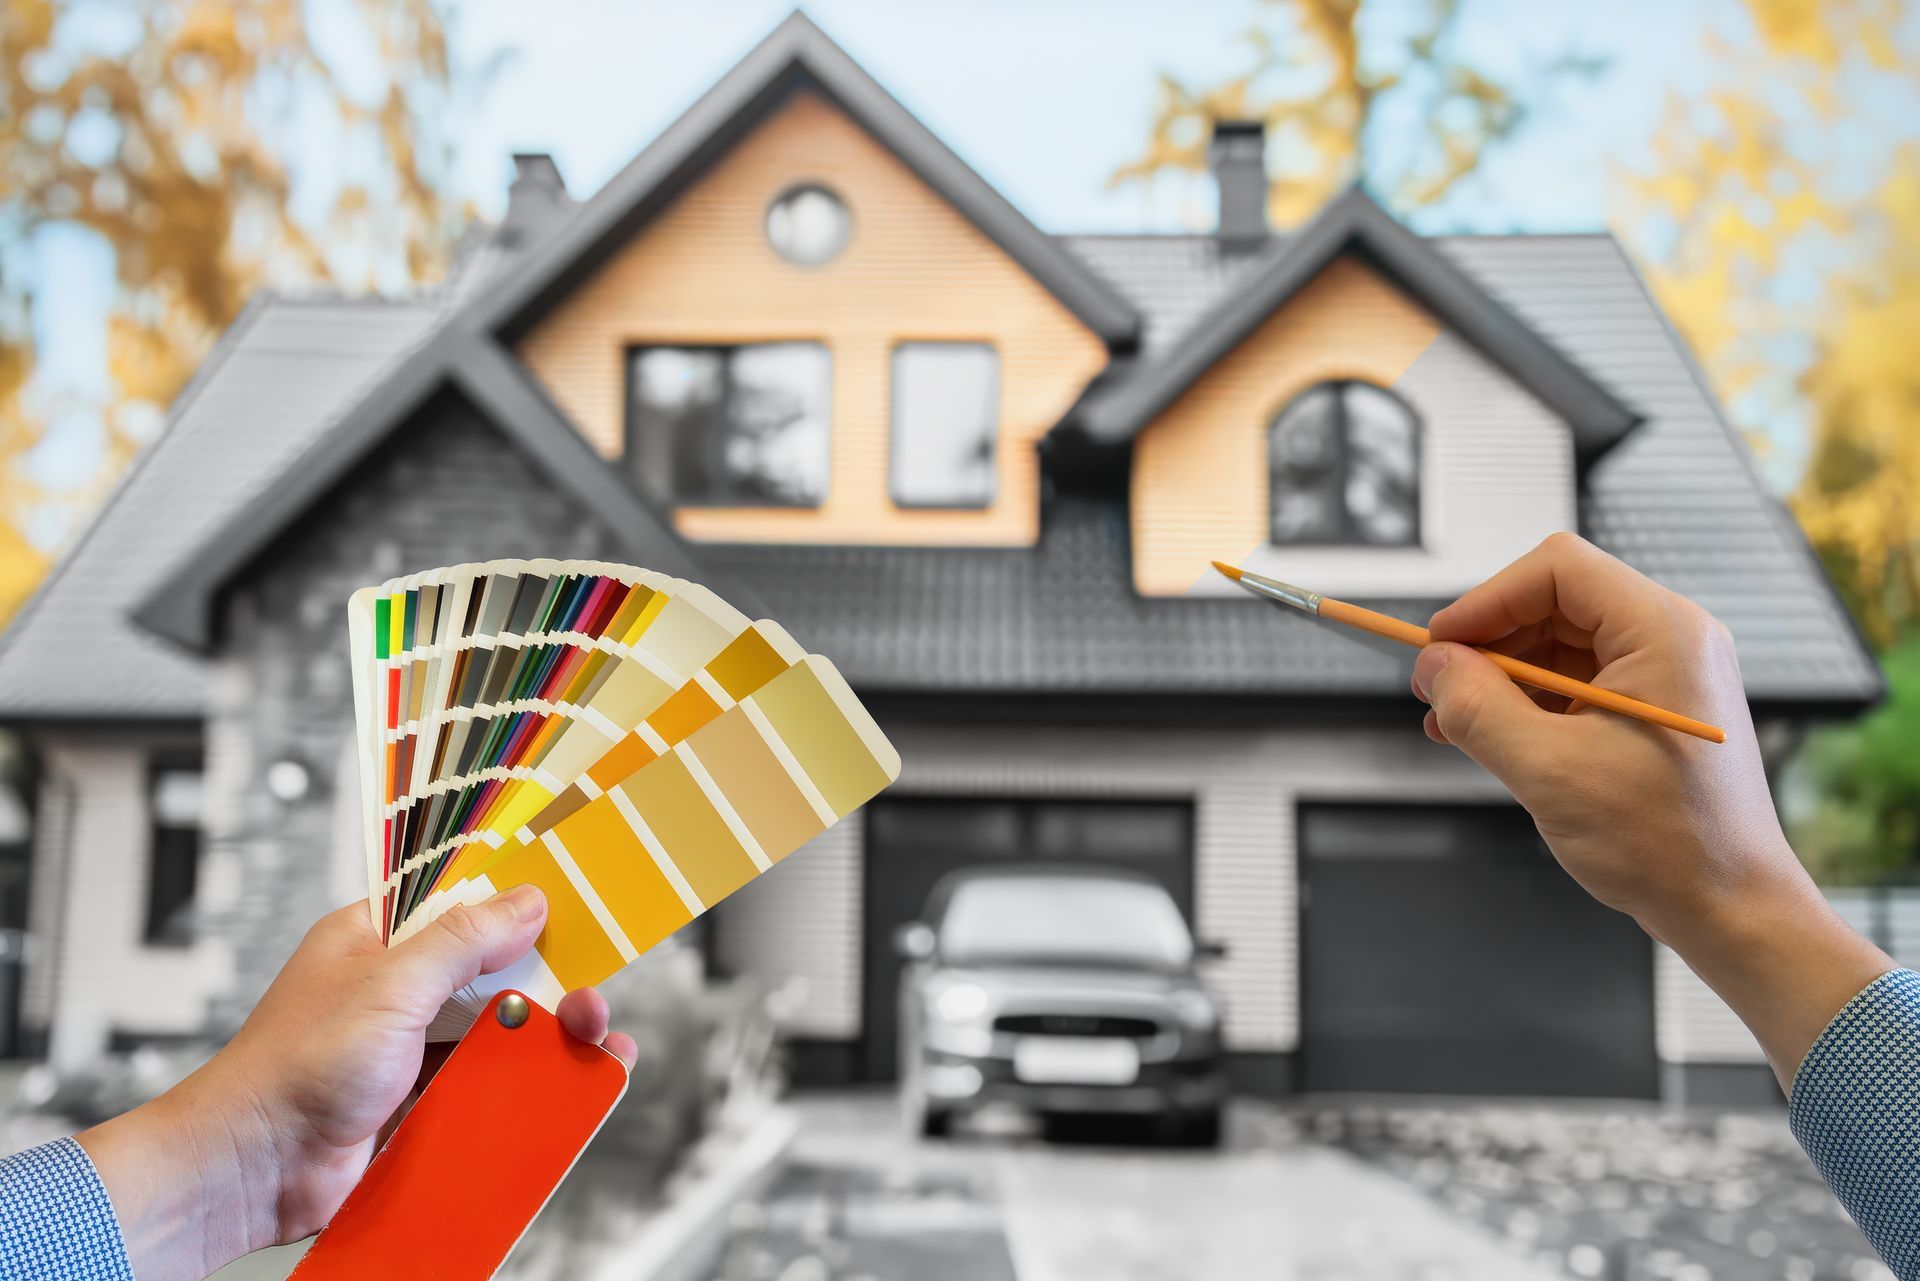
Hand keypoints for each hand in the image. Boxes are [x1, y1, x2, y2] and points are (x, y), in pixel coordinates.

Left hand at [77, 887, 636, 1280]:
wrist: (252, 1171)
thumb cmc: (293, 1068)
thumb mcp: (390, 984)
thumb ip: (462, 941)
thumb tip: (525, 903)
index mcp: (376, 940)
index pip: (458, 904)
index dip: (514, 904)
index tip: (569, 907)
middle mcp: (394, 990)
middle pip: (490, 973)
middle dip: (546, 984)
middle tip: (589, 997)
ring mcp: (407, 1048)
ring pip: (493, 1033)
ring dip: (541, 1039)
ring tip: (593, 1042)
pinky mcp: (417, 1101)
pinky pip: (482, 1085)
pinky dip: (520, 1087)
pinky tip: (559, 1087)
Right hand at [1412, 531, 1888, 1083]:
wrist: (1731, 909)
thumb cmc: (1667, 845)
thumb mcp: (1548, 770)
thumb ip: (1478, 707)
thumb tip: (1432, 667)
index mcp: (1664, 633)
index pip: (1557, 570)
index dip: (1487, 599)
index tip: (1440, 644)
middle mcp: (1672, 640)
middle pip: (1555, 602)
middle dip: (1489, 641)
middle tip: (1439, 686)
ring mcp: (1665, 675)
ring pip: (1559, 643)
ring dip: (1501, 676)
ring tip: (1456, 721)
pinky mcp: (1652, 709)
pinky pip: (1576, 681)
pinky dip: (1528, 702)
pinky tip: (1490, 737)